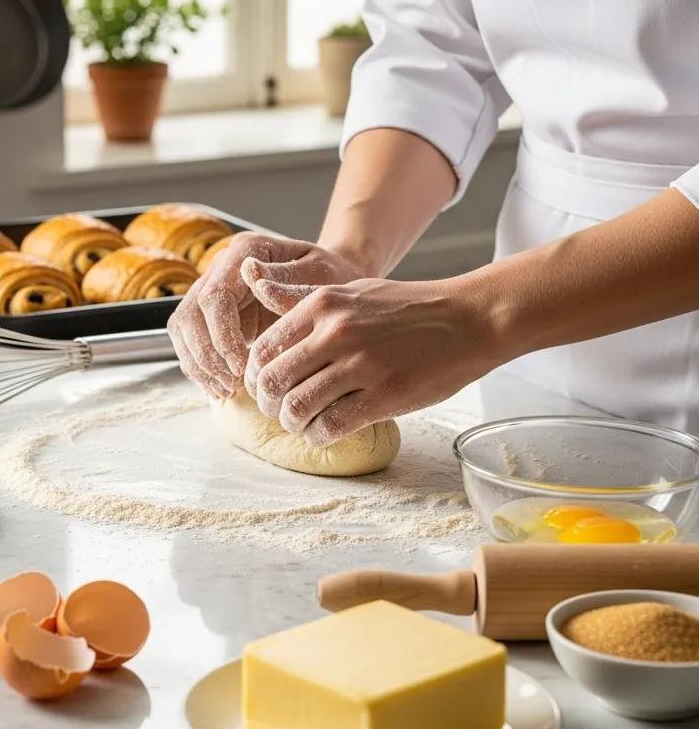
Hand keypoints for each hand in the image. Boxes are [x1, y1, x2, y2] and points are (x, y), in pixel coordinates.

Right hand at [167, 232, 362, 398]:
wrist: (332, 278)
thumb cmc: (331, 276)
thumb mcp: (321, 275)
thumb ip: (288, 282)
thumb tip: (251, 275)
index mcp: (245, 249)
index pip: (215, 296)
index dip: (222, 335)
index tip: (243, 366)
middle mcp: (222, 266)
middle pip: (191, 312)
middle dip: (207, 355)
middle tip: (231, 385)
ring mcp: (213, 287)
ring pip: (183, 326)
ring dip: (199, 363)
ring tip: (225, 391)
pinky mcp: (212, 313)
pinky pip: (190, 339)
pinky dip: (199, 366)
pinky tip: (219, 388)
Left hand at [242, 274, 501, 444]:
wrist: (470, 317)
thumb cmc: (410, 307)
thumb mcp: (353, 292)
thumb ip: (309, 307)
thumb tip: (264, 312)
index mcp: (322, 305)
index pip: (264, 349)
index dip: (256, 377)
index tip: (264, 389)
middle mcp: (334, 332)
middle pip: (272, 381)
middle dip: (268, 404)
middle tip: (279, 412)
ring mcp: (359, 365)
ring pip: (296, 407)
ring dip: (293, 424)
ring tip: (303, 424)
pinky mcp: (384, 395)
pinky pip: (331, 426)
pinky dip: (319, 436)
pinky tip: (326, 432)